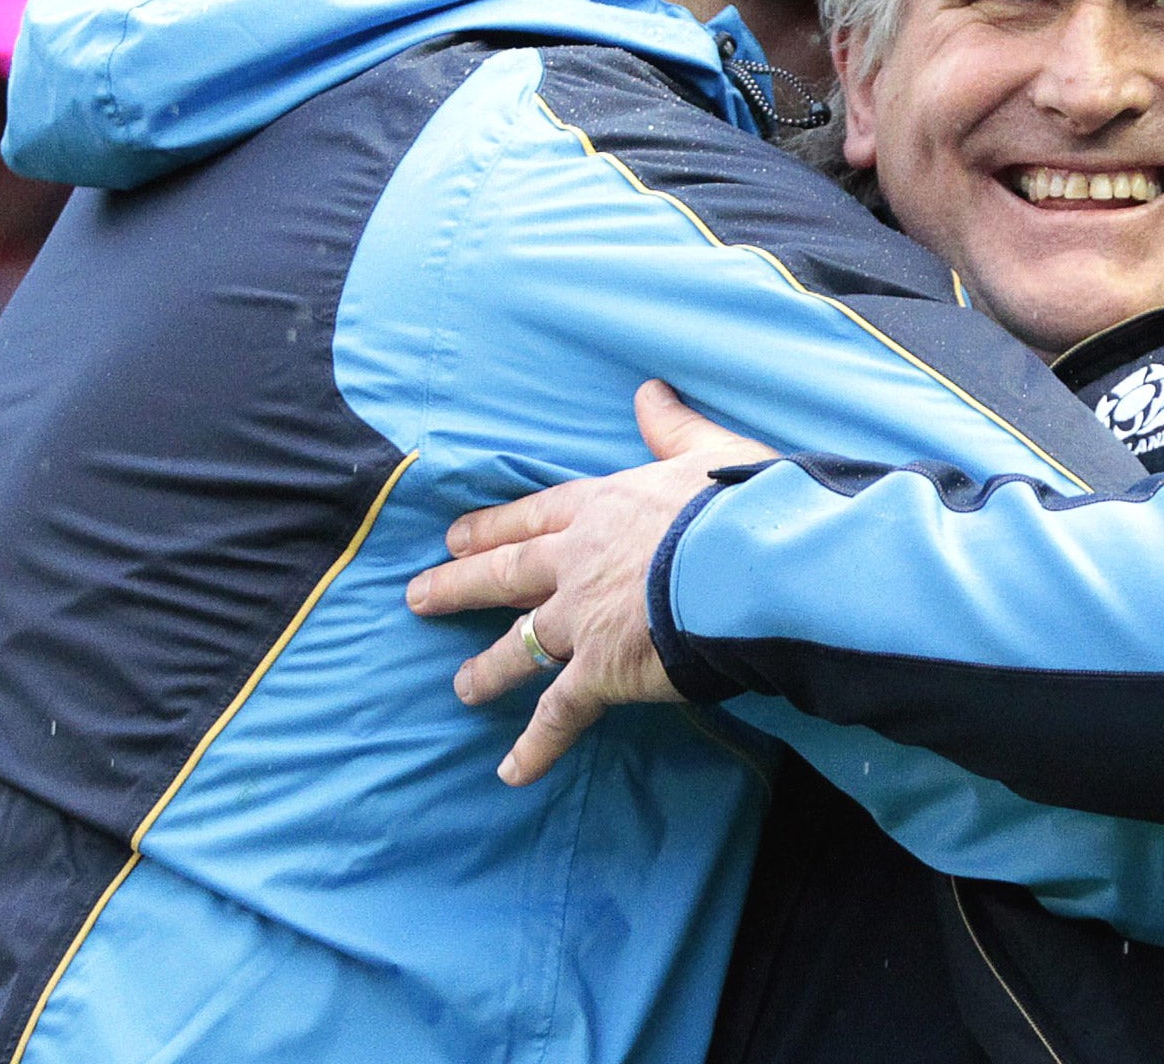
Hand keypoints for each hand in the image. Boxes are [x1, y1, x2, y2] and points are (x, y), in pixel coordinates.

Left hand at [406, 380, 772, 784]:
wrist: (745, 561)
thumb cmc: (736, 503)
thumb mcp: (705, 450)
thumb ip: (672, 428)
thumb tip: (649, 392)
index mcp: (604, 508)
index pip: (537, 517)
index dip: (496, 527)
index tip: (456, 535)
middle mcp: (578, 562)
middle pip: (507, 574)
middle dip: (461, 584)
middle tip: (418, 596)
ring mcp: (581, 619)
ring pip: (521, 645)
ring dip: (488, 668)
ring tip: (460, 688)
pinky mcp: (599, 671)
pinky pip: (559, 713)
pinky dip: (535, 745)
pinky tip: (510, 772)